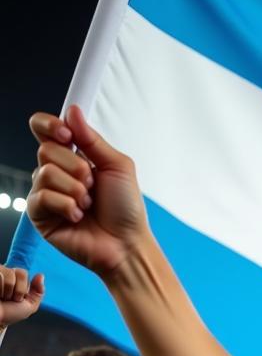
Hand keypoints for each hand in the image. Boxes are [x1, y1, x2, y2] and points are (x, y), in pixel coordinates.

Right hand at [0, 266, 44, 327]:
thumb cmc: (10, 314)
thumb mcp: (30, 305)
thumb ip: (38, 291)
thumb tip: (40, 275)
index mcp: (16, 281)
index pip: (25, 274)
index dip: (24, 288)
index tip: (20, 298)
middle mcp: (7, 275)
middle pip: (21, 273)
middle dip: (20, 290)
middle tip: (12, 298)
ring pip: (10, 274)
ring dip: (8, 290)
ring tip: (4, 297)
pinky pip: (1, 275)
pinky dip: (1, 288)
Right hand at [26, 104, 148, 279]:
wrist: (127, 244)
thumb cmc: (126, 209)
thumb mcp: (117, 167)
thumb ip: (93, 139)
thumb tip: (72, 111)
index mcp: (73, 158)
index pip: (45, 129)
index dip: (50, 126)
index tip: (68, 136)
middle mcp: (56, 173)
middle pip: (46, 150)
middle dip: (76, 168)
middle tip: (92, 186)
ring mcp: (46, 193)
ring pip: (44, 173)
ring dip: (75, 189)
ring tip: (88, 204)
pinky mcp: (40, 215)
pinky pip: (41, 198)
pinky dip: (66, 205)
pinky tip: (78, 216)